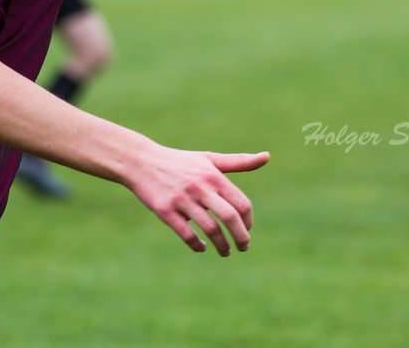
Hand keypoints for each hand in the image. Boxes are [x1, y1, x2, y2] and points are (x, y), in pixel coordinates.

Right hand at [127, 147, 269, 255]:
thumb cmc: (180, 162)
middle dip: (241, 237)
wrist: (141, 162)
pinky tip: (201, 247)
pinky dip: (197, 245)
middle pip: (230, 217)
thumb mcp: (209, 159)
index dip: (248, 221)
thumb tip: (267, 156)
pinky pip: (186, 234)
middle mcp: (200, 187)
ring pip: (210, 229)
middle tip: (244, 247)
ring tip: (225, 252)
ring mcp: (182, 200)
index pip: (241, 204)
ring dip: (221, 245)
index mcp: (213, 176)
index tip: (247, 229)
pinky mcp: (165, 211)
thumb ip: (239, 161)